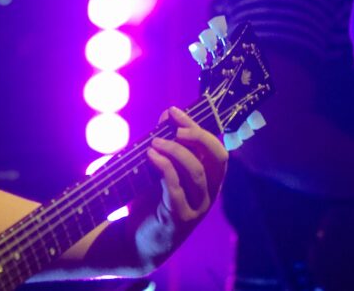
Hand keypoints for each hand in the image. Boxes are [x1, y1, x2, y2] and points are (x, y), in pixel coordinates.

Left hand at [147, 107, 227, 230]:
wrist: (135, 243)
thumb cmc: (150, 202)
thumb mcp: (159, 170)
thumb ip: (165, 145)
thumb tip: (166, 115)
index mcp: (210, 179)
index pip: (216, 148)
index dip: (199, 127)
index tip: (175, 111)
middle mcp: (210, 192)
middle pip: (218, 158)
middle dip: (199, 137)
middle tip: (175, 128)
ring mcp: (198, 207)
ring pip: (198, 172)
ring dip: (177, 151)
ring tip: (155, 142)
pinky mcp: (181, 218)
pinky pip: (177, 188)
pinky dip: (164, 167)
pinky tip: (151, 156)